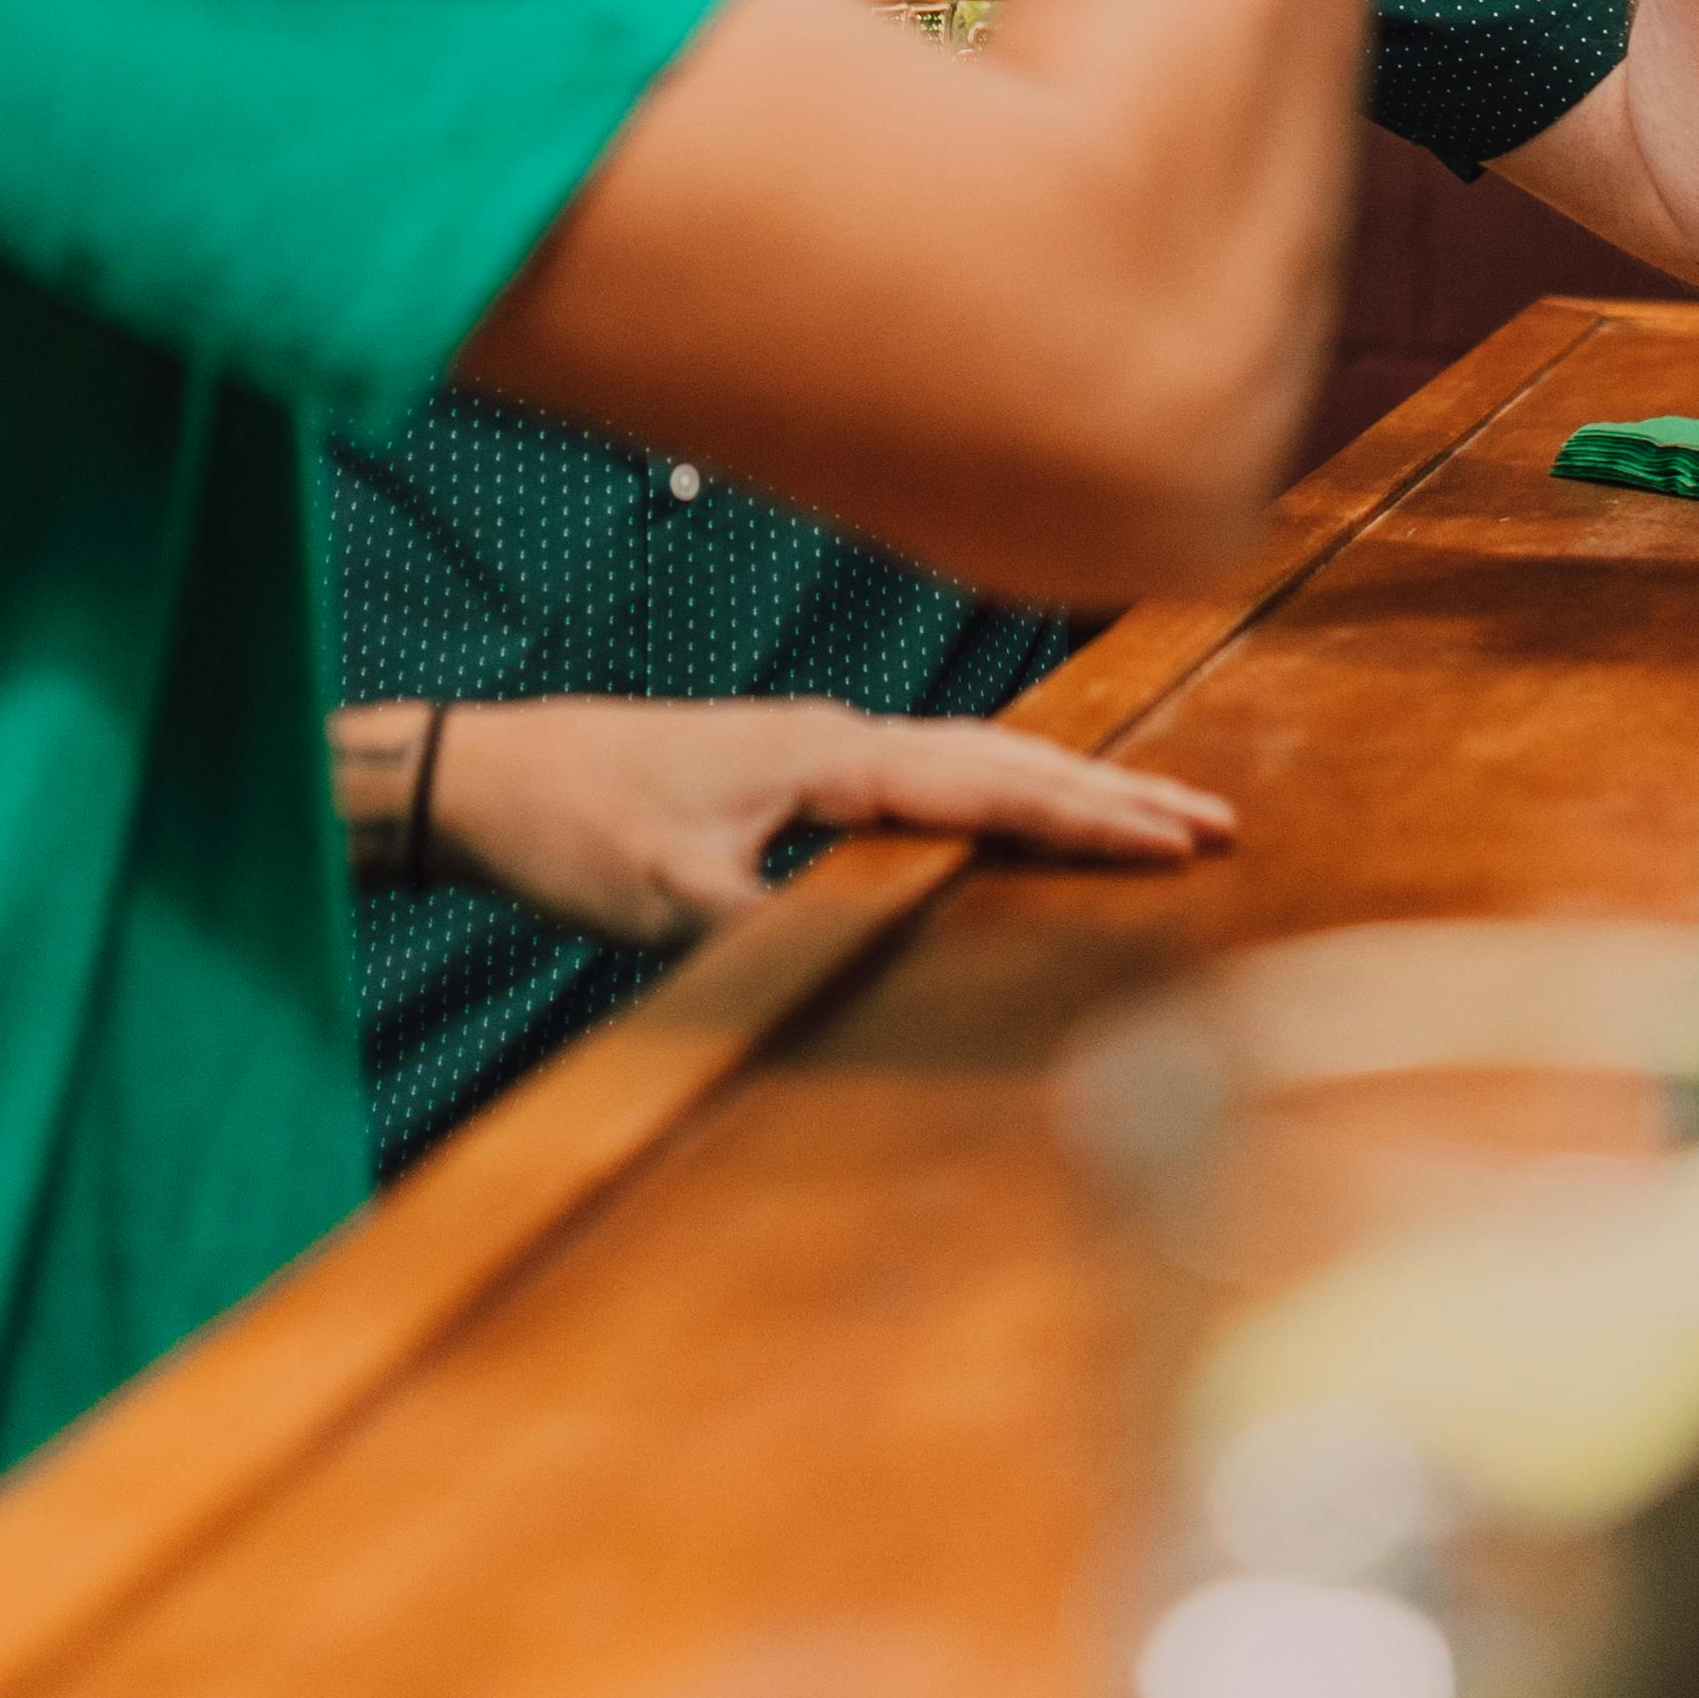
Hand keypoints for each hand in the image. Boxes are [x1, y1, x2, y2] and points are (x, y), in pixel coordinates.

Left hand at [403, 696, 1231, 952]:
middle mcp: (835, 737)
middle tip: (1215, 822)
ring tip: (1151, 816)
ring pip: (968, 760)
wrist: (483, 772)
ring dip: (1060, 787)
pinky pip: (926, 775)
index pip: (989, 787)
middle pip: (1003, 759)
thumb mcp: (668, 899)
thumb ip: (774, 925)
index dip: (1090, 817)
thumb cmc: (569, 826)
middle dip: (1111, 793)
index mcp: (826, 756)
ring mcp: (814, 747)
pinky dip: (995, 792)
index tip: (1183, 838)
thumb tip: (863, 960)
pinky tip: (1015, 816)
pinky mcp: (789, 769)